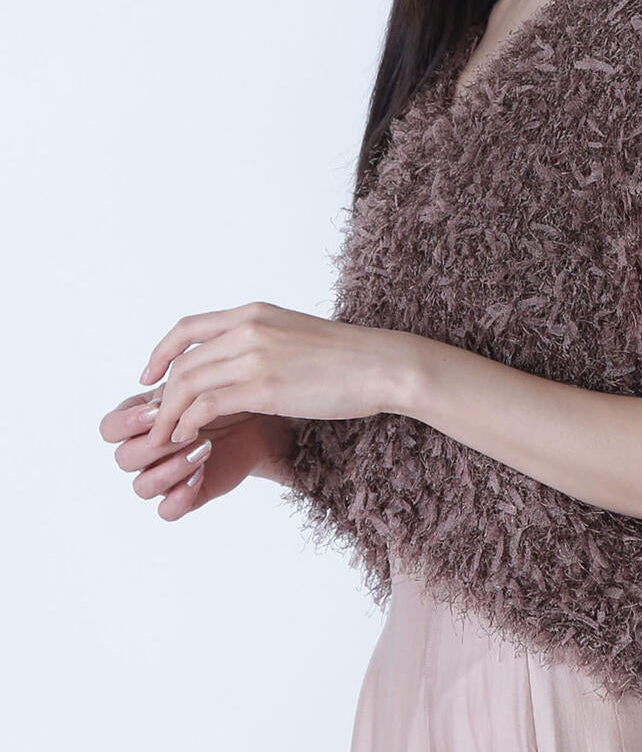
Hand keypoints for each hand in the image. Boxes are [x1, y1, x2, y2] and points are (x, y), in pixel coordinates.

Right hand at [99, 394, 290, 520]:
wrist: (253, 422)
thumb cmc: (218, 401)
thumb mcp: (194, 390)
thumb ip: (170, 394)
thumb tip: (156, 405)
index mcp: (135, 424)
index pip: (110, 429)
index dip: (128, 422)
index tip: (158, 411)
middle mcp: (142, 453)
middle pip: (124, 458)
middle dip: (156, 445)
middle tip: (189, 431)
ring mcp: (161, 476)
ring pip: (142, 486)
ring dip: (170, 469)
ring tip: (203, 449)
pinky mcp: (183, 496)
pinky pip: (167, 511)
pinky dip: (180, 495)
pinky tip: (201, 473)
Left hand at [135, 300, 405, 450]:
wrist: (382, 365)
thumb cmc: (350, 358)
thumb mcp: (297, 336)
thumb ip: (265, 343)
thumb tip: (248, 364)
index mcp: (254, 313)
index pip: (188, 328)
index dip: (161, 353)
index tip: (149, 376)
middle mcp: (248, 328)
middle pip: (183, 362)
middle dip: (162, 396)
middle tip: (155, 423)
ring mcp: (254, 355)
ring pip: (187, 384)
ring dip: (168, 415)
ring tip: (165, 438)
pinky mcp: (263, 386)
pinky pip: (207, 405)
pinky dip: (188, 423)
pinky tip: (190, 438)